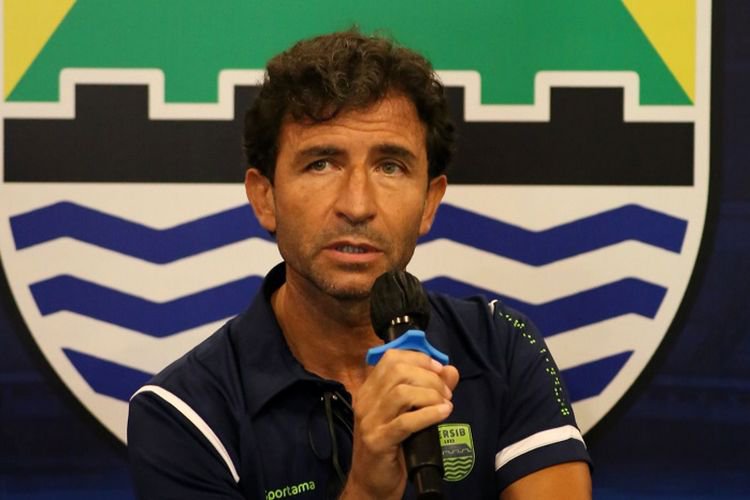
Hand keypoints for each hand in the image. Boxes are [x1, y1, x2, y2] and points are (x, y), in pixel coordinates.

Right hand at [340, 350, 459, 499]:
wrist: (372, 484)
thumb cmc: (392, 447)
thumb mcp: (409, 414)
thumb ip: (429, 389)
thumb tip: (450, 370)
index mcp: (369, 390)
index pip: (391, 358)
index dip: (419, 358)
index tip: (439, 369)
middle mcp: (365, 401)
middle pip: (398, 371)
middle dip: (428, 377)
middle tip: (445, 392)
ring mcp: (369, 421)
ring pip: (402, 393)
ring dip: (430, 395)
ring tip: (445, 404)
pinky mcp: (378, 442)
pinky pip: (406, 422)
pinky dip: (429, 414)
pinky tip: (443, 414)